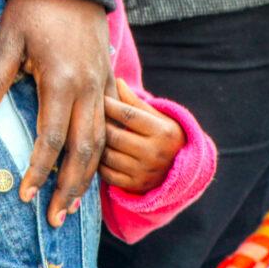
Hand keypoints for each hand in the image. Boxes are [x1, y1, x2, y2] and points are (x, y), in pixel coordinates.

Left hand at [0, 0, 113, 227]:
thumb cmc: (34, 7)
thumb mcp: (8, 39)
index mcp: (61, 80)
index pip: (51, 138)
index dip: (38, 170)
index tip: (24, 194)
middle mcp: (88, 88)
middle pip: (83, 151)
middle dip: (69, 188)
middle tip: (54, 219)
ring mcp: (102, 85)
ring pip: (100, 142)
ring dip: (87, 177)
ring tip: (72, 205)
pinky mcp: (107, 80)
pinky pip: (106, 126)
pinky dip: (97, 153)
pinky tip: (87, 170)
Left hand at [99, 78, 184, 193]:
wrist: (180, 170)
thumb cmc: (164, 135)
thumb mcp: (157, 117)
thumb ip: (136, 102)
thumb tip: (117, 81)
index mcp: (163, 132)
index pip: (128, 115)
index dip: (110, 104)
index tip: (98, 96)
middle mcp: (155, 154)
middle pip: (115, 136)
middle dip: (100, 123)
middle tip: (88, 114)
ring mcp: (145, 172)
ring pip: (108, 155)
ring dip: (96, 143)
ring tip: (90, 132)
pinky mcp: (135, 186)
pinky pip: (107, 174)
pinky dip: (98, 162)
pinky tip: (97, 152)